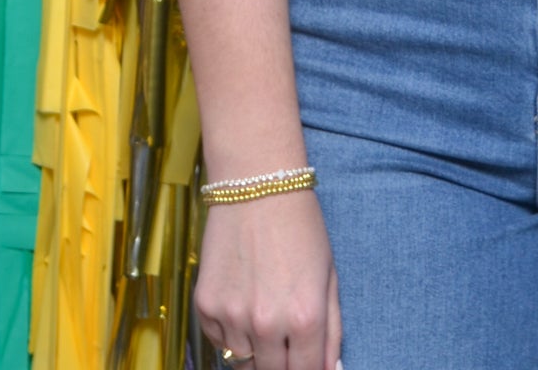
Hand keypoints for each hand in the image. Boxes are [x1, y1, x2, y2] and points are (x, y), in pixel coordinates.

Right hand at [195, 188, 341, 369]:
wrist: (256, 186)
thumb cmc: (300, 227)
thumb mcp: (328, 275)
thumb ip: (332, 329)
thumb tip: (330, 369)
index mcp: (305, 318)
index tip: (307, 361)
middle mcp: (267, 325)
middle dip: (284, 363)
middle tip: (286, 339)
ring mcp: (232, 318)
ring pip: (244, 363)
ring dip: (256, 350)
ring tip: (264, 310)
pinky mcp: (205, 308)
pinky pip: (219, 343)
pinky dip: (231, 334)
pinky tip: (242, 301)